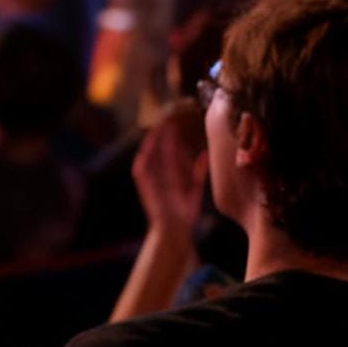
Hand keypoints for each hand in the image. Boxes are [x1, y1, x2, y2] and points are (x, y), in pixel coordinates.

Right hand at [131, 101, 206, 233]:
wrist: (174, 229)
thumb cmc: (185, 213)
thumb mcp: (194, 189)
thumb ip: (198, 172)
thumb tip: (205, 153)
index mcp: (172, 174)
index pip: (174, 151)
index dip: (176, 138)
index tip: (180, 123)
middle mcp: (160, 174)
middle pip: (161, 149)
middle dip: (164, 134)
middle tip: (168, 118)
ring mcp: (151, 178)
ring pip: (152, 154)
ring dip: (154, 141)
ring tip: (158, 126)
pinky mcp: (144, 184)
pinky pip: (142, 167)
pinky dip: (144, 156)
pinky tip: (148, 145)